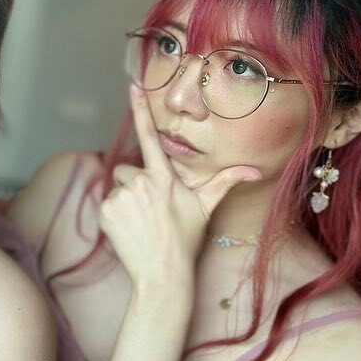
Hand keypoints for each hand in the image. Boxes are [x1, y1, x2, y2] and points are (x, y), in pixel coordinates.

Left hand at [97, 86, 260, 299]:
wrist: (162, 274)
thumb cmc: (186, 240)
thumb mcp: (206, 208)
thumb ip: (225, 182)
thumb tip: (254, 170)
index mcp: (164, 177)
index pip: (151, 137)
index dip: (141, 110)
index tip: (132, 85)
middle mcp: (140, 182)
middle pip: (128, 169)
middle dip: (136, 183)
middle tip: (151, 209)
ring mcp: (121, 197)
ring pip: (118, 188)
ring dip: (126, 200)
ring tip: (142, 222)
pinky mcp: (105, 211)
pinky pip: (107, 203)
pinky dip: (115, 214)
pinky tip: (129, 230)